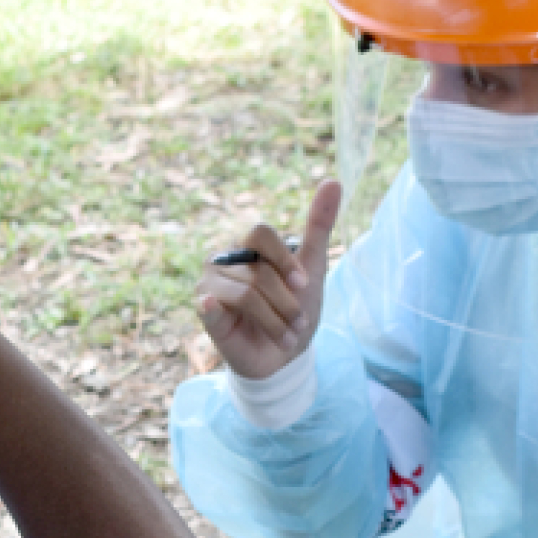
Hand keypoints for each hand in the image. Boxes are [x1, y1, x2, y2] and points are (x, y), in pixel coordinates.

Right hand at [196, 180, 340, 379]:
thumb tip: (334, 181)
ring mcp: (209, 284)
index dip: (284, 259)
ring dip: (275, 321)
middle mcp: (224, 260)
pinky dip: (214, 308)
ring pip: (246, 294)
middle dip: (287, 302)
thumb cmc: (295, 308)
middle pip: (259, 271)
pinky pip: (210, 305)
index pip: (260, 233)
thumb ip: (319, 225)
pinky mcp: (204, 311)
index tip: (303, 285)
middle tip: (299, 324)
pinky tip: (216, 310)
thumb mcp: (312, 267)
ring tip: (287, 337)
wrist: (283, 356)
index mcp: (247, 245)